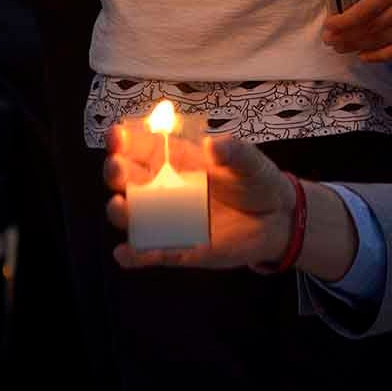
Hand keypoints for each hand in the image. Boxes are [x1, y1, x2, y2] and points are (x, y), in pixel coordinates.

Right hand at [104, 128, 295, 270]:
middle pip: (126, 177)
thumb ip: (233, 151)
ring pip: (131, 215)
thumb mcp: (250, 161)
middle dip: (116, 171)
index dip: (124, 139)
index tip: (116, 136)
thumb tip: (213, 144)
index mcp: (176, 158)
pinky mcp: (176, 248)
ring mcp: (167, 218)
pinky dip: (133, 255)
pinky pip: (148, 253)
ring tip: (120, 206)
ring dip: (120, 211)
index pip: (141, 145)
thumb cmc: (255, 181)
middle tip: (118, 168)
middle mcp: (163, 187)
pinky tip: (125, 252)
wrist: (275, 220)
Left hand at [322, 0, 391, 60]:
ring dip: (357, 46)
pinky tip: (361, 55)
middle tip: (328, 39)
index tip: (327, 25)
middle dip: (346, 36)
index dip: (344, 21)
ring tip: (339, 46)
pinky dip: (377, 56)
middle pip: (371, 28)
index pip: (365, 10)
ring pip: (381, 41)